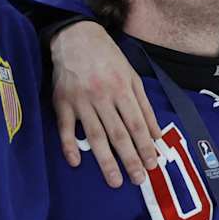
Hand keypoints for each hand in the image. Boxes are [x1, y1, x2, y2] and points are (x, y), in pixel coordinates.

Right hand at [50, 22, 160, 187]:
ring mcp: (81, 101)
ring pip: (95, 135)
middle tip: (138, 180)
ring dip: (105, 160)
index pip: (137, 124)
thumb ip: (144, 106)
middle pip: (118, 134)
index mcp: (123, 89)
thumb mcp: (132, 76)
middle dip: (130, 159)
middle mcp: (103, 97)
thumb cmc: (109, 59)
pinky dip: (69, 145)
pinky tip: (76, 162)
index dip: (145, 145)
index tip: (152, 165)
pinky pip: (65, 128)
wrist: (76, 38)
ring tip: (115, 181)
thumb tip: (157, 134)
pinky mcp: (61, 103)